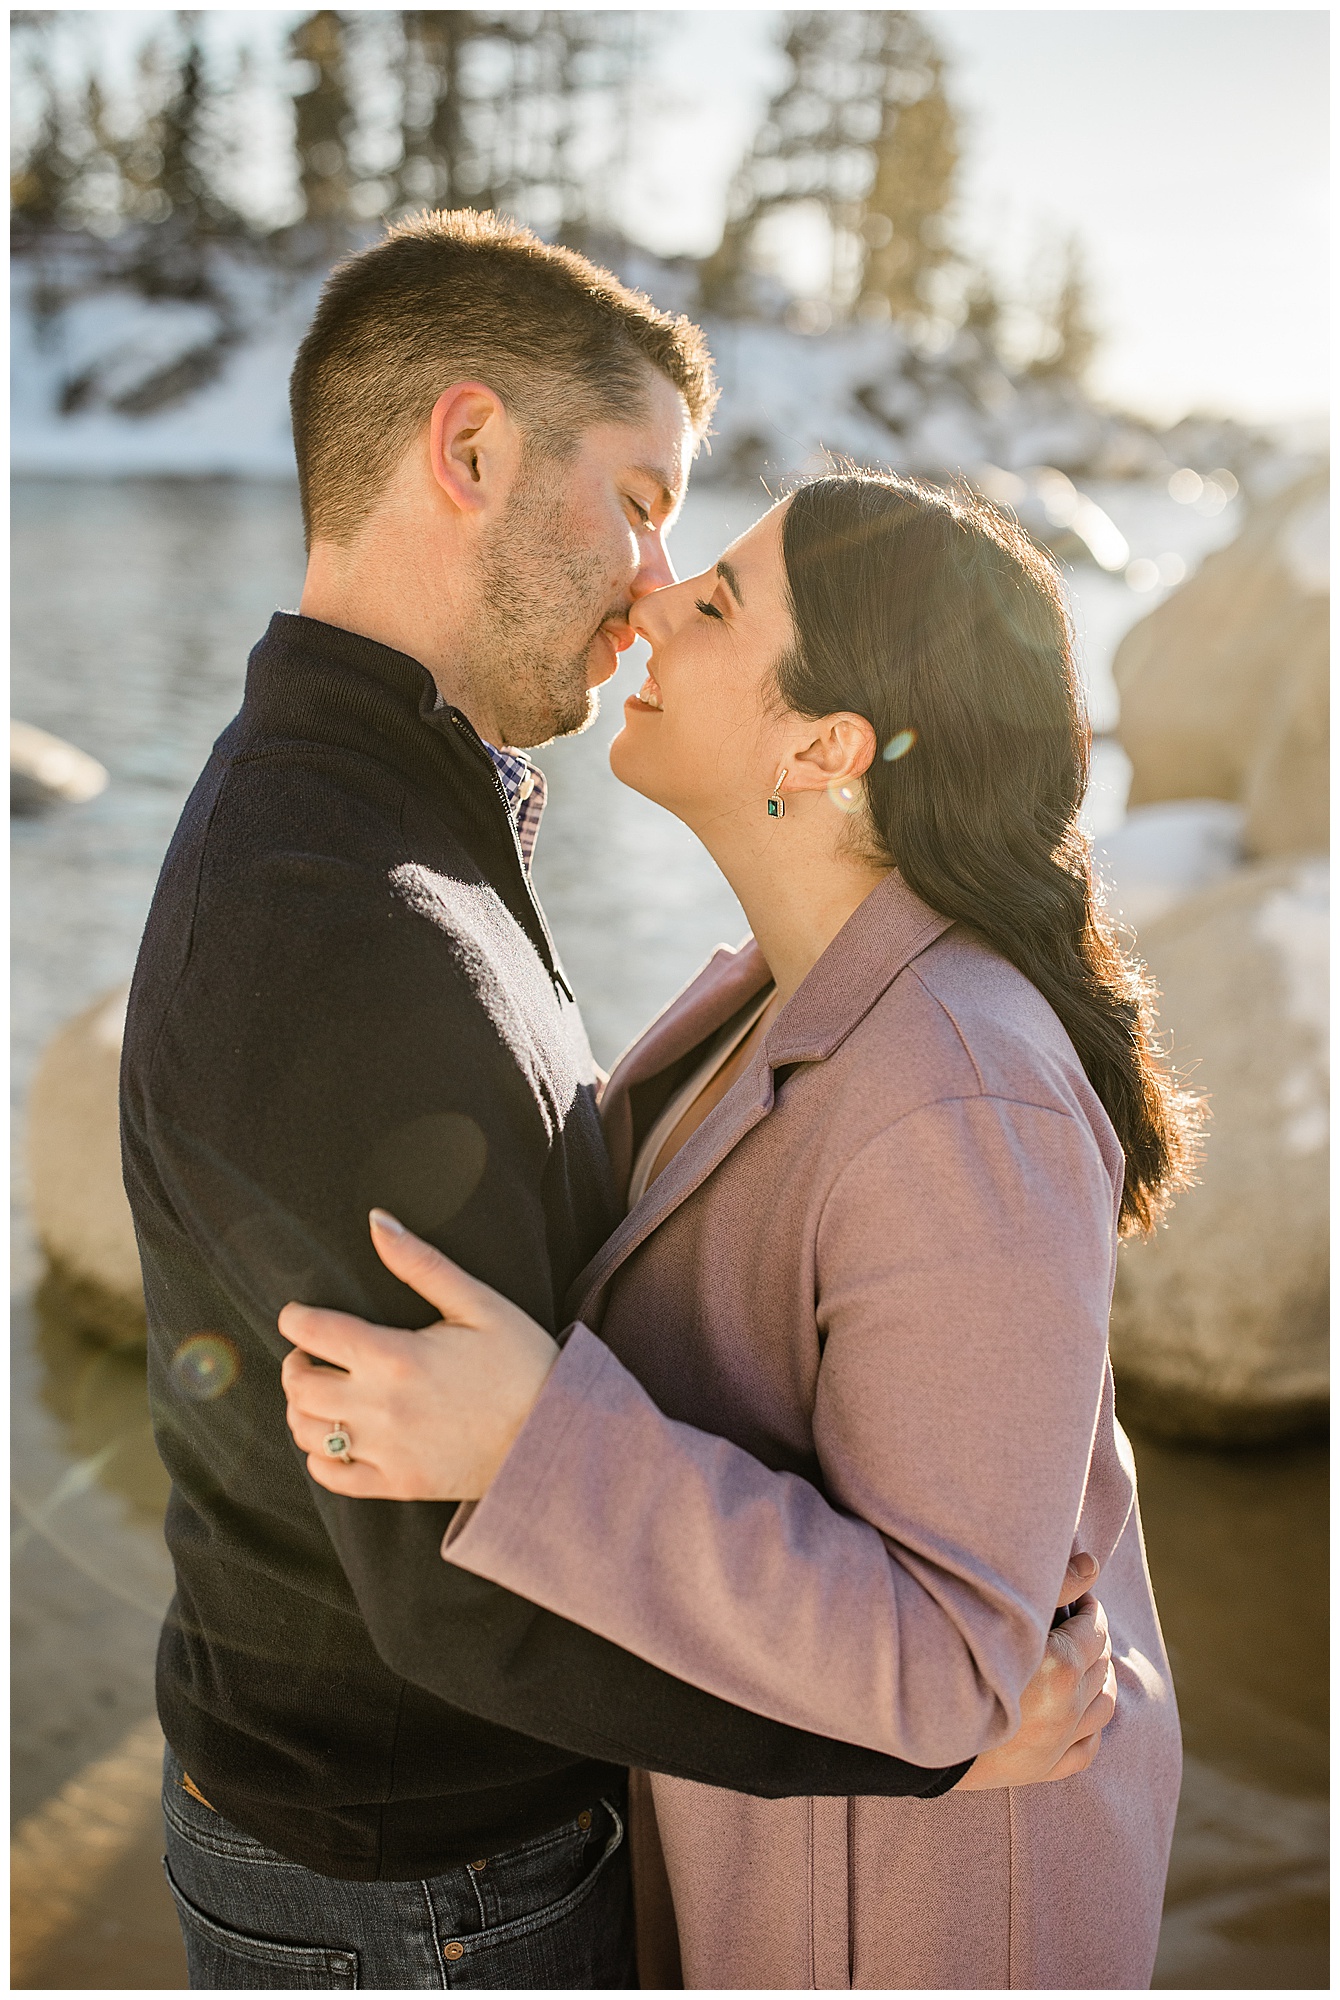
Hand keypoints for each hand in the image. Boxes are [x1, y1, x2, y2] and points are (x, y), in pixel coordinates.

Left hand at [278, 1211, 557, 1499]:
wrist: (554, 1434)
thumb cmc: (521, 1361)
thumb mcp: (478, 1303)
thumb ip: (422, 1264)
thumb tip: (376, 1221)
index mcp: (396, 1356)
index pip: (312, 1332)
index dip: (295, 1318)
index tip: (299, 1315)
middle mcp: (381, 1406)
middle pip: (299, 1385)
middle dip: (295, 1363)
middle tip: (310, 1353)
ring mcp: (387, 1449)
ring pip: (308, 1431)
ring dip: (302, 1408)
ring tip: (322, 1391)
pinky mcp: (397, 1482)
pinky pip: (332, 1476)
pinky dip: (321, 1456)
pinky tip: (337, 1435)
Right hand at [952, 1553, 1116, 1788]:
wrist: (920, 1721)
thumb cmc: (957, 1655)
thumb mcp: (1004, 1615)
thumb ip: (1053, 1587)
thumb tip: (1092, 1564)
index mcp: (1061, 1668)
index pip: (1095, 1630)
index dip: (1090, 1607)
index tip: (1078, 1597)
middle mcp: (1067, 1707)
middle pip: (1102, 1664)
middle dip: (1095, 1638)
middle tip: (1077, 1622)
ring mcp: (1058, 1743)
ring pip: (1104, 1706)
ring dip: (1101, 1679)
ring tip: (1085, 1661)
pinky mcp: (1046, 1769)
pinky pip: (1088, 1749)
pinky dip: (1092, 1727)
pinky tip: (1080, 1711)